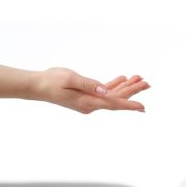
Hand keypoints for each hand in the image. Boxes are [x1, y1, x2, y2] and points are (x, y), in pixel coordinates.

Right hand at [33, 69, 149, 113]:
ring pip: (112, 94)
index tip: (143, 107)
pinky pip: (104, 92)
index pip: (113, 104)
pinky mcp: (86, 96)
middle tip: (148, 83)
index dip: (129, 105)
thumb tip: (104, 90)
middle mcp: (91, 104)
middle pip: (117, 98)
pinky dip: (114, 85)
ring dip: (126, 86)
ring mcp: (89, 101)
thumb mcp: (70, 79)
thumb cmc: (51, 81)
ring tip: (140, 78)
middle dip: (133, 91)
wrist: (37, 86)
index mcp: (88, 102)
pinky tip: (123, 78)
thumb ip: (88, 84)